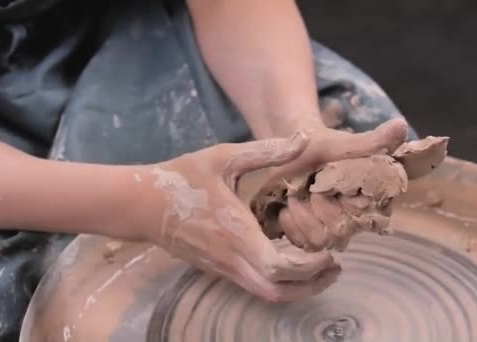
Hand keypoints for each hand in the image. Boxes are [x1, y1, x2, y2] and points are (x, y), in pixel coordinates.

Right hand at [145, 132, 339, 301]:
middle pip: (277, 292)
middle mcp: (231, 258)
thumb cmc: (182, 178)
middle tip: (335, 267)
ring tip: (320, 269)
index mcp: (236, 233)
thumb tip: (305, 139)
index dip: (309, 268)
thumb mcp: (224, 157)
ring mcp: (223, 268)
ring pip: (266, 294)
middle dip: (311, 286)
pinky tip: (290, 263)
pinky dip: (279, 283)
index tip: (329, 254)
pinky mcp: (218, 268)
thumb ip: (267, 150)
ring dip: (297, 288)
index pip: (278, 268)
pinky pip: (254, 285)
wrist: (141, 204)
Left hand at [249, 118, 408, 250]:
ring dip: (301, 215)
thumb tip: (401, 126)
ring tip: (296, 195)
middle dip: (318, 207)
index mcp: (373, 200)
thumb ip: (372, 141)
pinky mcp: (310, 238)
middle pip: (338, 233)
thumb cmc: (320, 147)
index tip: (328, 181)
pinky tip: (288, 206)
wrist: (291, 154)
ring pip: (319, 241)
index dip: (341, 201)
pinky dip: (291, 224)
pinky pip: (302, 244)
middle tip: (309, 187)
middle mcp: (356, 221)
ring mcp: (332, 232)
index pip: (360, 217)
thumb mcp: (342, 143)